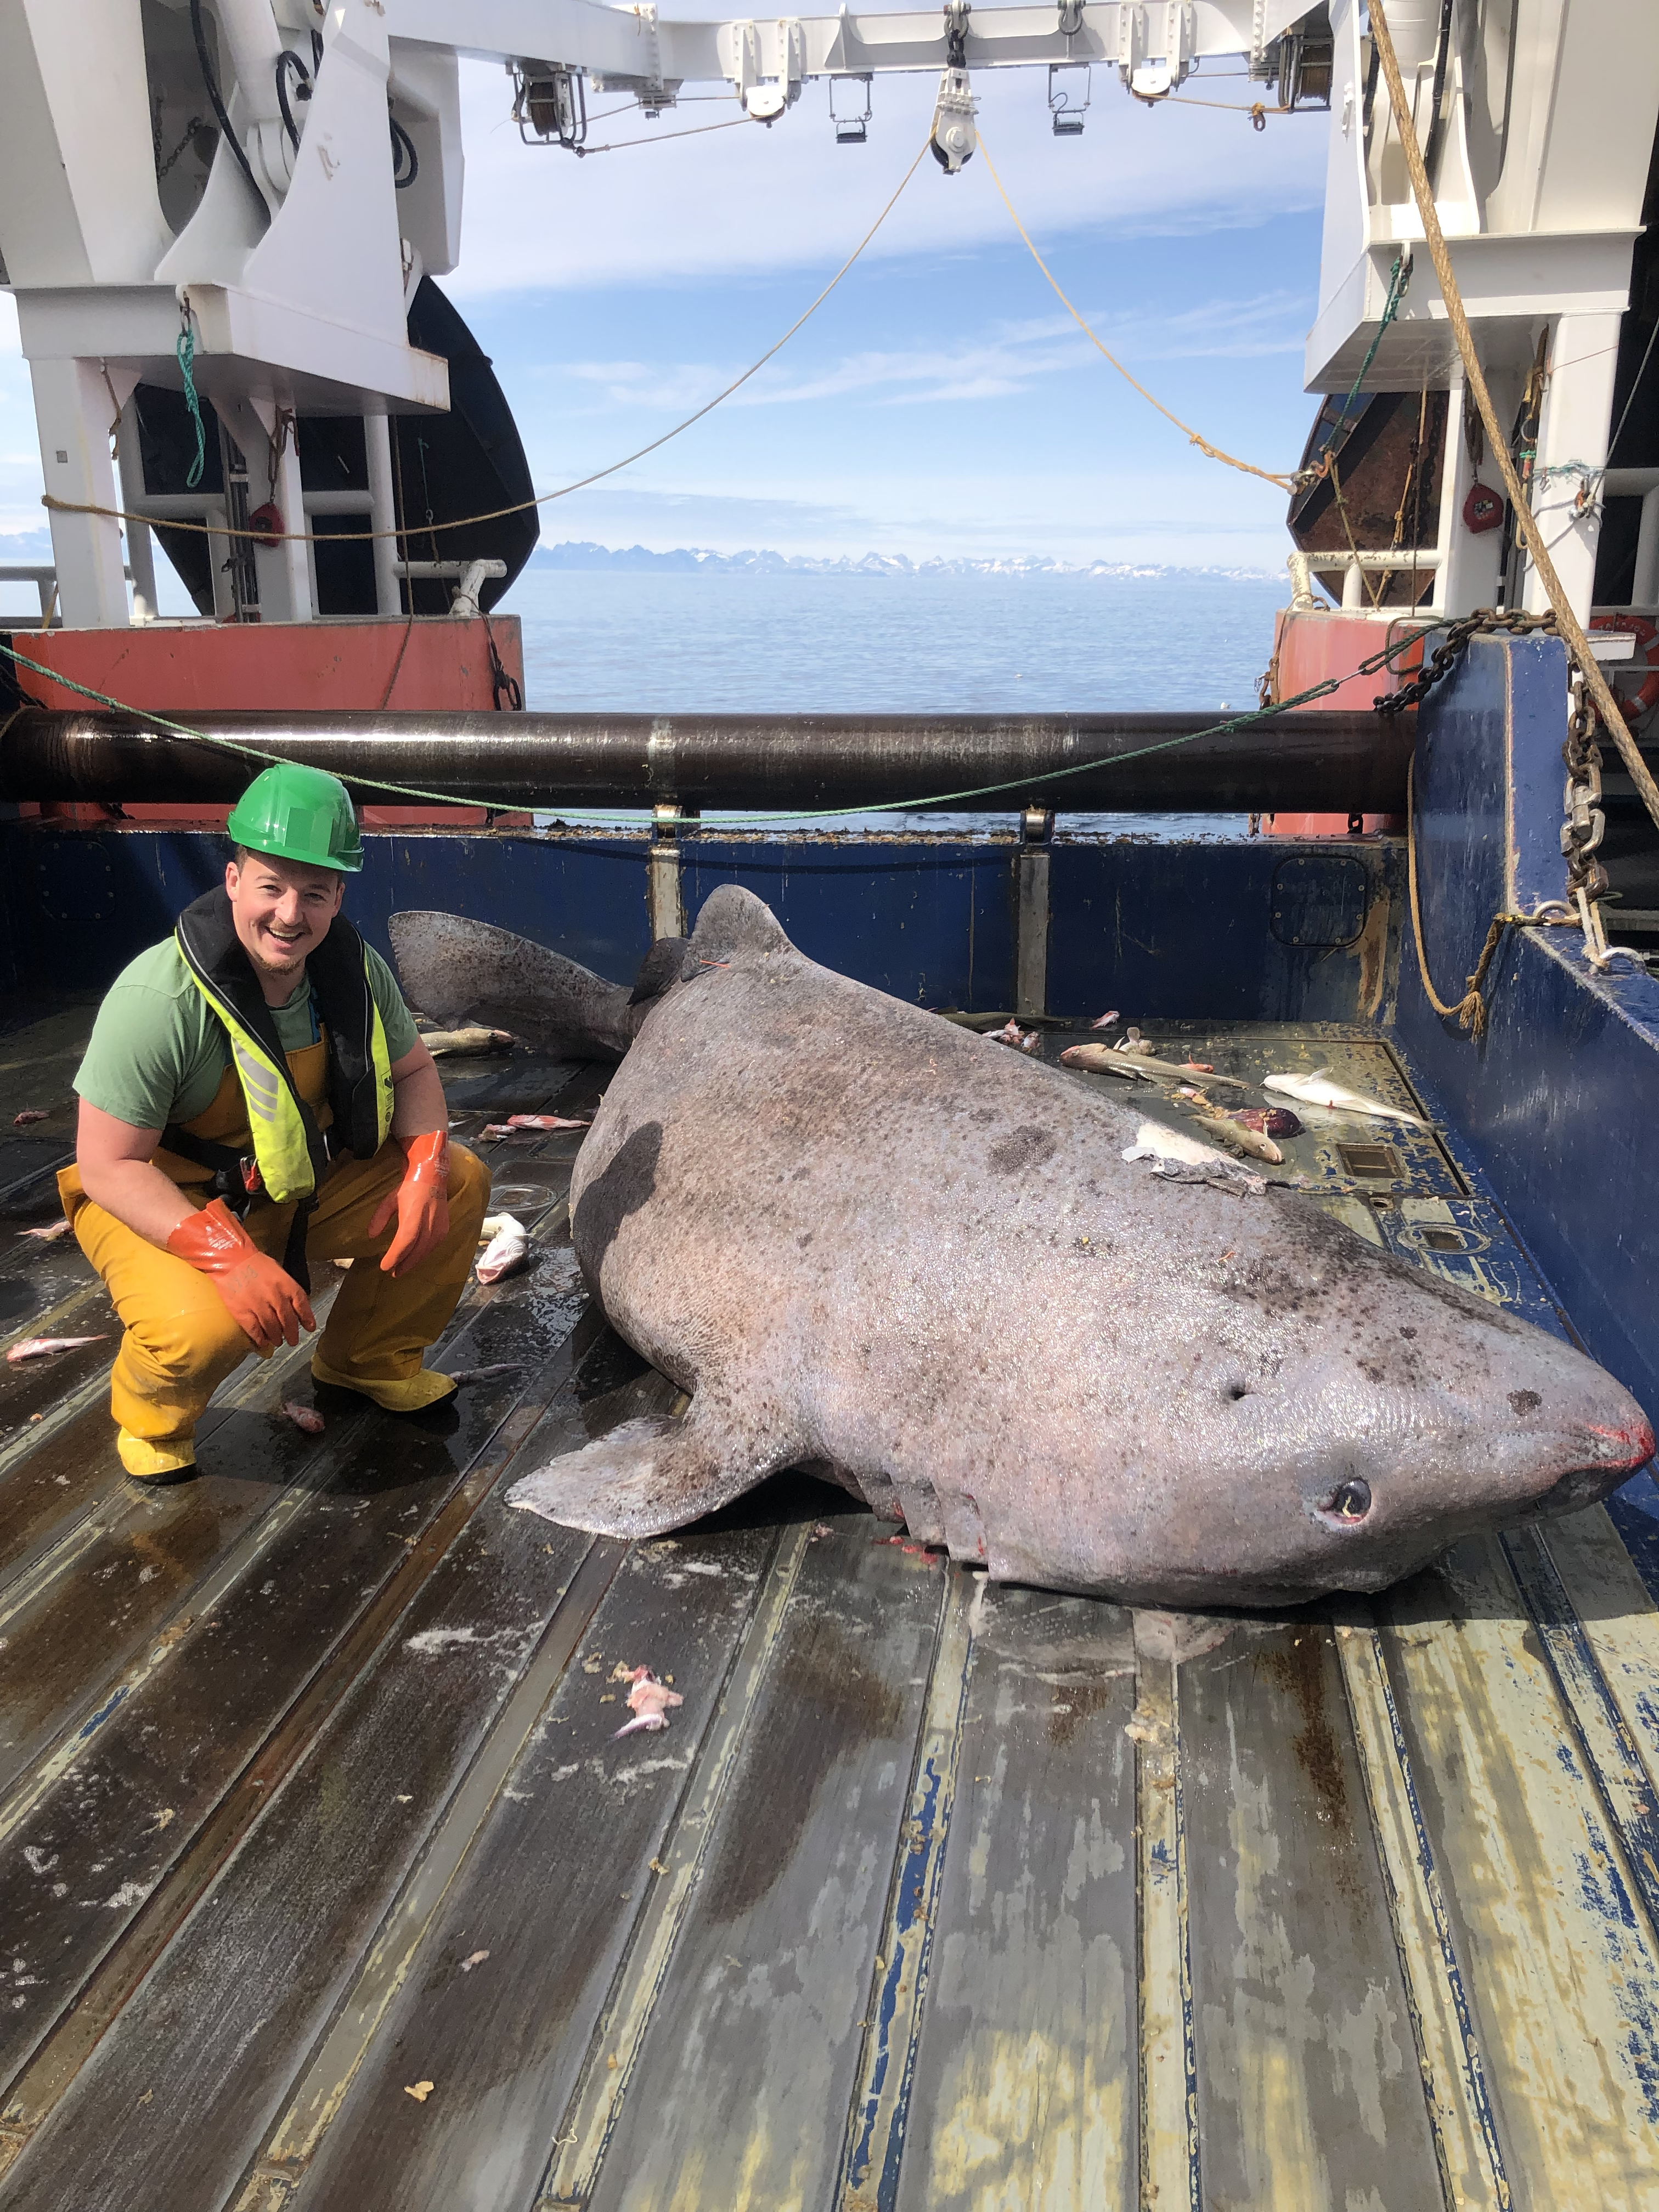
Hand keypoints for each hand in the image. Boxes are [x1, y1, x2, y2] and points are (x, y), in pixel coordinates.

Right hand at [167, 1198, 315, 1351]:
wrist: (230, 1260)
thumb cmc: (255, 1264)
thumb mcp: (278, 1271)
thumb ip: (286, 1288)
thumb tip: (293, 1305)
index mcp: (286, 1283)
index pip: (301, 1304)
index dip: (307, 1318)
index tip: (310, 1328)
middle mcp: (275, 1296)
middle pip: (288, 1320)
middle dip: (292, 1333)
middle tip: (292, 1340)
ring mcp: (258, 1305)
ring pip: (272, 1328)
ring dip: (277, 1337)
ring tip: (277, 1341)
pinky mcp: (242, 1312)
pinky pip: (255, 1330)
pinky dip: (260, 1339)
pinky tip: (263, 1342)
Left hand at [369, 1131, 450, 1277]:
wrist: (433, 1177)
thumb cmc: (410, 1188)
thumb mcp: (391, 1200)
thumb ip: (380, 1217)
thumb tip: (371, 1235)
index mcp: (414, 1216)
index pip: (405, 1242)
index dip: (395, 1256)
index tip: (384, 1266)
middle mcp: (429, 1224)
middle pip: (416, 1251)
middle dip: (404, 1264)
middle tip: (393, 1273)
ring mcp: (439, 1227)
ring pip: (425, 1251)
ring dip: (413, 1262)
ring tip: (401, 1269)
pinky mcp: (444, 1229)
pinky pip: (432, 1247)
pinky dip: (422, 1255)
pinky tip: (414, 1258)